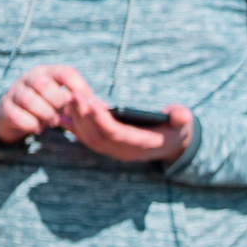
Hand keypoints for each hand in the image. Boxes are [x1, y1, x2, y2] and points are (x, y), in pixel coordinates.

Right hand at [0, 65, 92, 144]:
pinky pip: (17, 115)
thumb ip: (83, 102)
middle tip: (62, 115)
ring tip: (51, 122)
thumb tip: (105, 108)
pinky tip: (37, 127)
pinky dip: (30, 125)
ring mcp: (15, 91)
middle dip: (57, 104)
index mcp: (50, 72)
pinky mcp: (5, 108)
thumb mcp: (65, 100)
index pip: (66, 73)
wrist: (14, 114)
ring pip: (29, 99)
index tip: (87, 105)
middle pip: (44, 84)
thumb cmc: (48, 105)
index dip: (80, 89)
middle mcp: (31, 77)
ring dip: (44, 115)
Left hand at [62, 93, 193, 163]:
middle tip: (73, 95)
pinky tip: (62, 114)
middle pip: (97, 136)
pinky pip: (87, 139)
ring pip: (89, 138)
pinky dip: (74, 127)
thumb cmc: (176, 129)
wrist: (171, 145)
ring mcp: (115, 151)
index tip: (90, 102)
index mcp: (143, 145)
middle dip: (83, 116)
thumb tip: (181, 115)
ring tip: (68, 98)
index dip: (101, 120)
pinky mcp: (108, 147)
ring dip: (76, 120)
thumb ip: (182, 118)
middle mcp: (125, 152)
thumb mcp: (183, 123)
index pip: (117, 134)